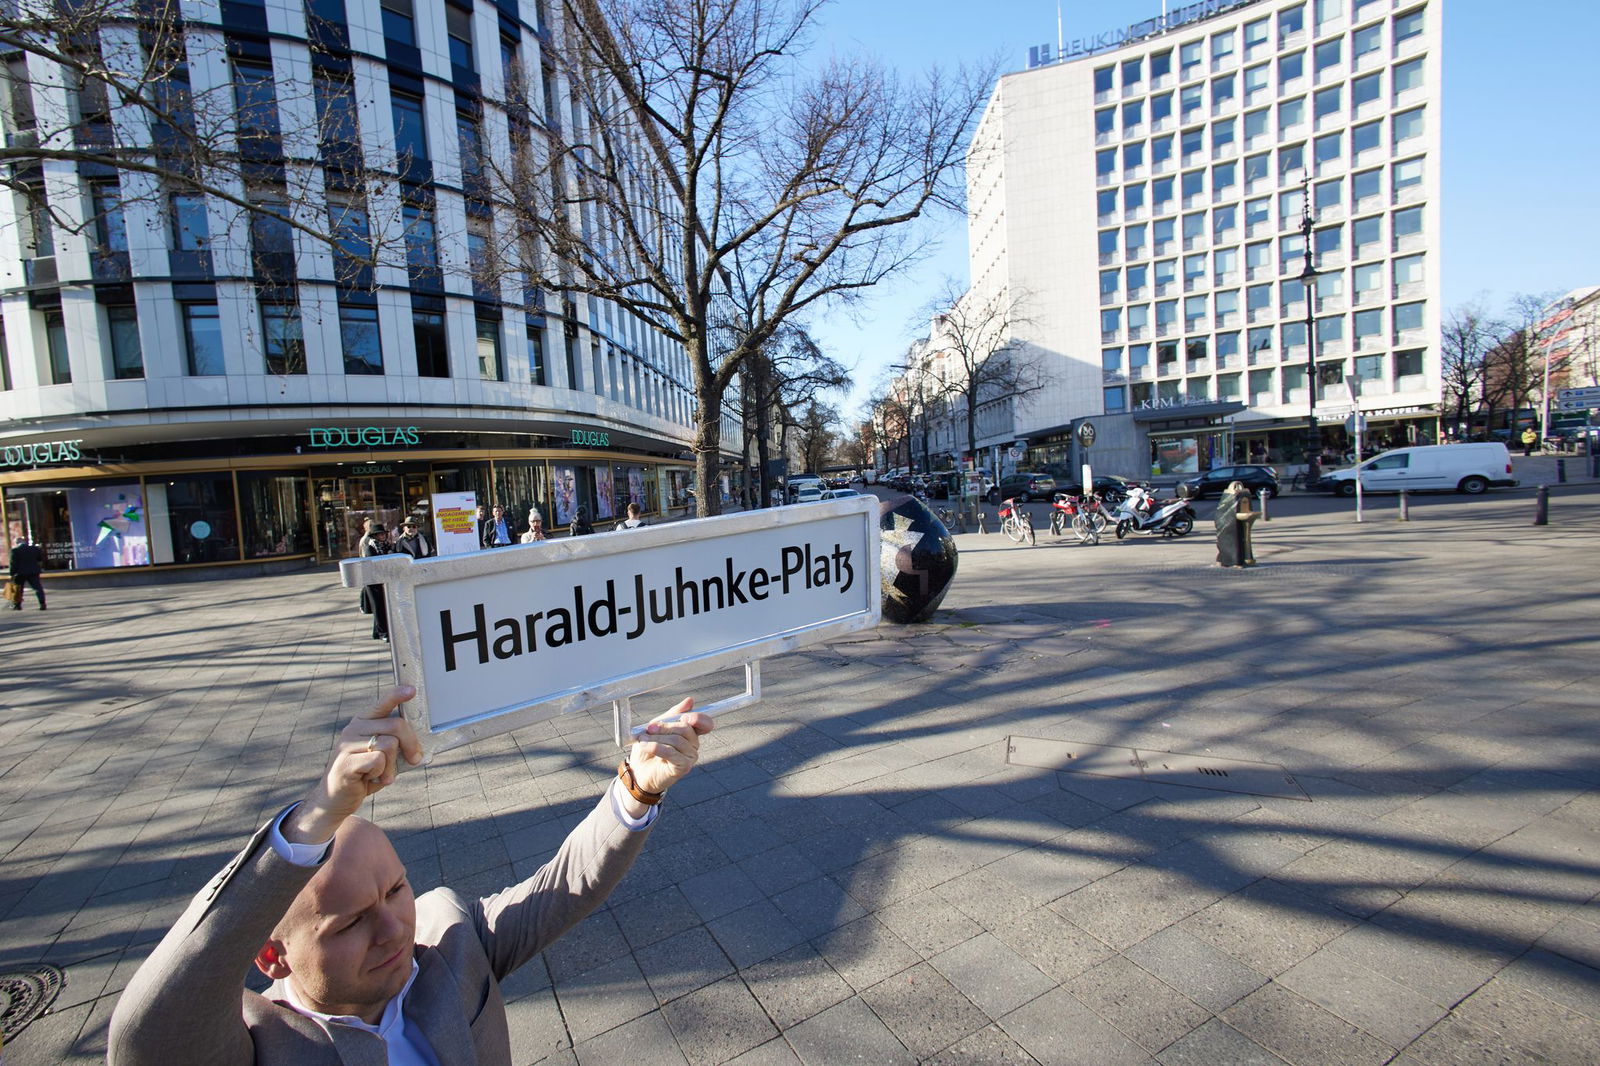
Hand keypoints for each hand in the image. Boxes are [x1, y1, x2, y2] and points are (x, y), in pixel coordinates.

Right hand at [282, 686, 421, 843]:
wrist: (335, 800)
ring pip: (390, 744)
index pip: (382, 704)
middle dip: (412, 744)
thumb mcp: (382, 756)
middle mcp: (354, 729)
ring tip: (382, 775)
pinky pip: (379, 761)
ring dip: (393, 765)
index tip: (412, 690)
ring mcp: (347, 745)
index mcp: (363, 723)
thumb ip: (395, 745)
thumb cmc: (363, 775)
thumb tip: (418, 746)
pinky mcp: (346, 762)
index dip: (397, 695)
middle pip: (396, 726)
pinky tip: (370, 780)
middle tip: (414, 759)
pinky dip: (382, 774)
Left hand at [626, 697, 712, 796]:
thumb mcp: (657, 727)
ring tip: (643, 740)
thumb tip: (690, 700)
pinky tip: (645, 746)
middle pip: (686, 729)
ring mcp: (690, 757)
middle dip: (665, 727)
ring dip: (657, 738)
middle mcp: (694, 745)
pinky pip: (671, 752)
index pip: (705, 724)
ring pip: (677, 740)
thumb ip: (672, 715)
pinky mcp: (683, 768)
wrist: (638, 771)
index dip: (698, 718)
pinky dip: (656, 747)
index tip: (685, 717)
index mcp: (690, 733)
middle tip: (649, 728)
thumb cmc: (648, 748)